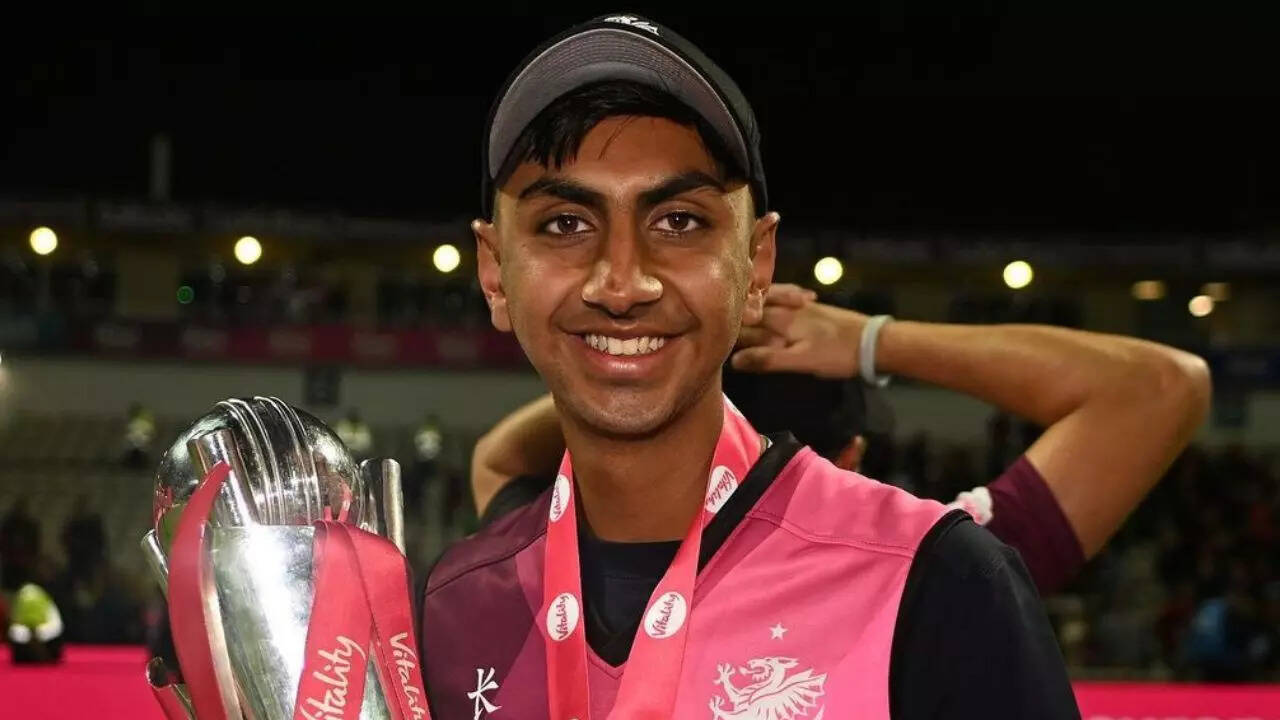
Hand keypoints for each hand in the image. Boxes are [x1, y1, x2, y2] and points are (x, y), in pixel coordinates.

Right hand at [732, 283, 866, 378]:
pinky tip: (778, 301)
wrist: (874, 342)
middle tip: (719, 320)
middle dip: (736, 311)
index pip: (745, 321)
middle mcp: (787, 307)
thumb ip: (768, 359)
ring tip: (740, 306)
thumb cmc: (837, 354)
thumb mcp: (801, 361)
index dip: (728, 328)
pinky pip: (785, 297)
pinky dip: (776, 297)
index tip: (714, 335)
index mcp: (781, 320)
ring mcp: (800, 306)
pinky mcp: (811, 308)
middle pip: (754, 306)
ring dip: (755, 301)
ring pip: (769, 298)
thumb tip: (734, 361)